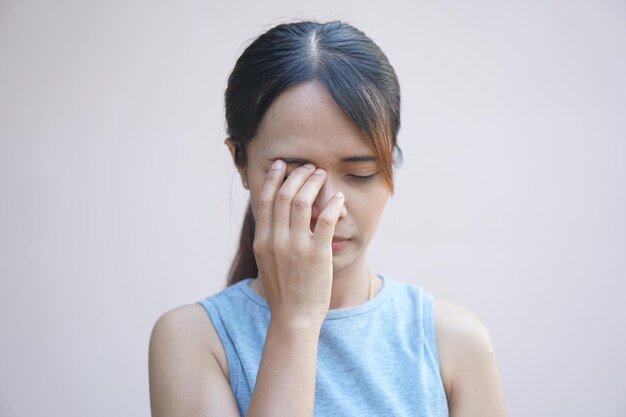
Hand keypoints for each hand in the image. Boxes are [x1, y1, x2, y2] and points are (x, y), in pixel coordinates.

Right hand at [252, 159, 344, 326]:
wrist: (293, 318)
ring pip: (301, 202)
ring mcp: (296, 247)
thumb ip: (270, 238)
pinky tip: (338, 198)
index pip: (265, 200)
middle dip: (297, 175)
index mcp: (262, 241)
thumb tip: (277, 216)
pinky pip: (324, 220)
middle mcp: (276, 241)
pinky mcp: (317, 255)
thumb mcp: (267, 262)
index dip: (273, 178)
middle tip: (309, 167)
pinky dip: (332, 205)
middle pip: (283, 195)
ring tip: (322, 175)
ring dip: (312, 183)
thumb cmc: (284, 291)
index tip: (281, 165)